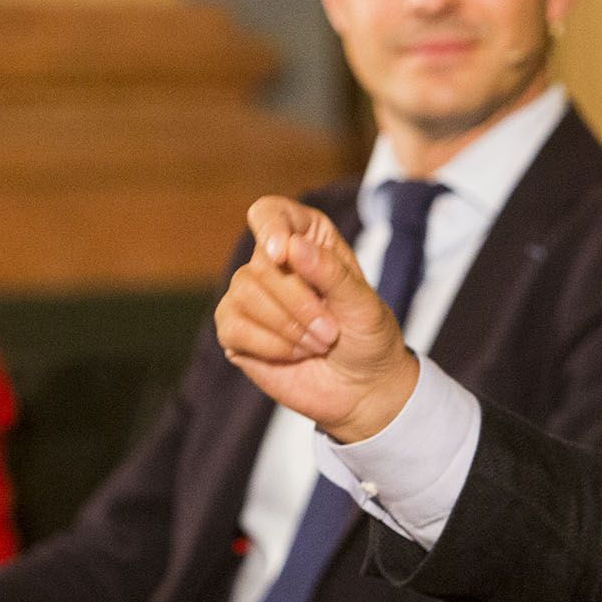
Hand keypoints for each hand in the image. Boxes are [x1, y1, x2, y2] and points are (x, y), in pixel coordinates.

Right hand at [215, 197, 420, 442]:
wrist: (363, 389)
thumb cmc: (367, 337)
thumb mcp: (363, 304)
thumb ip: (331, 273)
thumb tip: (291, 246)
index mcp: (306, 239)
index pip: (270, 213)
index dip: (270, 227)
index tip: (282, 254)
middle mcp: (272, 262)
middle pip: (261, 264)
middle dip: (298, 303)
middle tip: (330, 331)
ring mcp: (249, 297)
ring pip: (244, 293)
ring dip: (288, 327)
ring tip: (319, 344)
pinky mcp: (235, 331)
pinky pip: (233, 327)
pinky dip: (270, 346)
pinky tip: (295, 354)